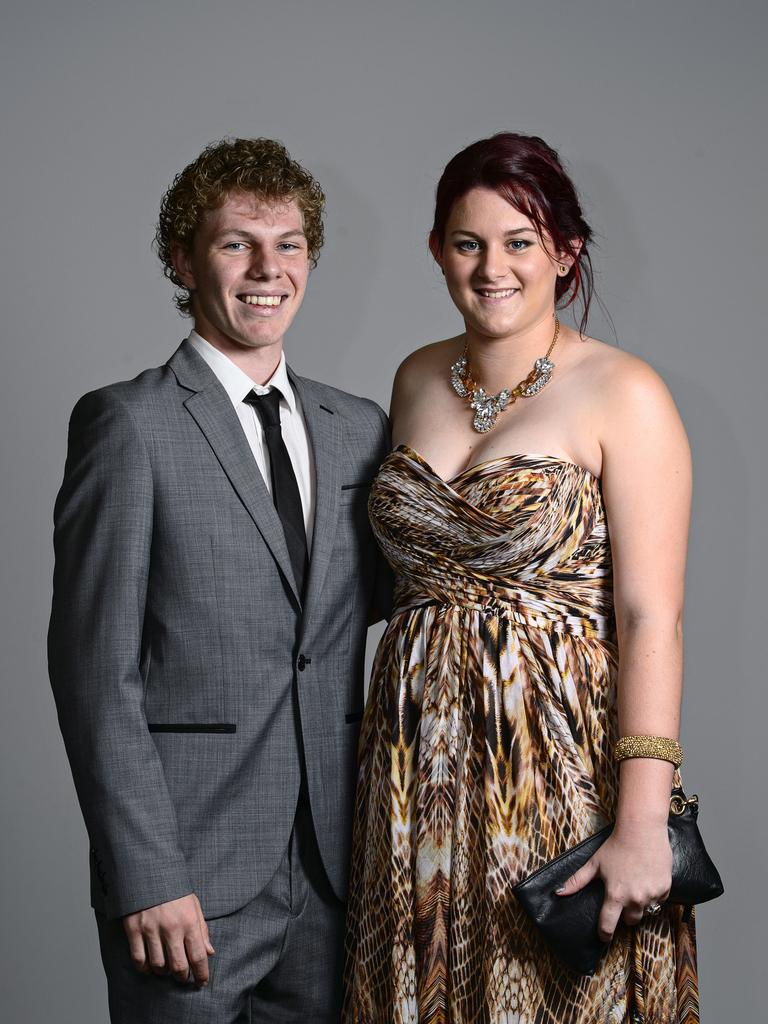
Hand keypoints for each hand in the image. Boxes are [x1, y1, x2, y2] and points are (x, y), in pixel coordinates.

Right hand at [122, 893, 214, 985]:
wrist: (148, 872)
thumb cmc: (173, 890)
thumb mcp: (194, 905)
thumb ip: (202, 930)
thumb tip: (210, 952)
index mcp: (189, 921)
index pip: (198, 956)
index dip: (201, 974)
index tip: (202, 982)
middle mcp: (171, 928)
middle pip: (178, 966)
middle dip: (182, 977)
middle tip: (183, 977)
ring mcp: (151, 930)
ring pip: (158, 966)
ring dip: (163, 973)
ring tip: (166, 969)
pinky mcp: (134, 930)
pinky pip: (138, 959)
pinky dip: (144, 968)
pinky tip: (149, 967)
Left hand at [556, 822, 671, 941]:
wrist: (641, 830)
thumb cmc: (616, 845)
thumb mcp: (594, 863)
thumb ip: (577, 881)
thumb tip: (558, 892)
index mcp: (615, 895)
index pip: (608, 924)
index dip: (604, 933)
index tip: (603, 937)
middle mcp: (635, 898)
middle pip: (631, 921)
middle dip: (626, 914)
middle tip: (623, 899)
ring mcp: (652, 895)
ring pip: (646, 911)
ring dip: (641, 904)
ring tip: (636, 886)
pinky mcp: (665, 888)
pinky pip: (660, 900)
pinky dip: (654, 894)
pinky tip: (648, 879)